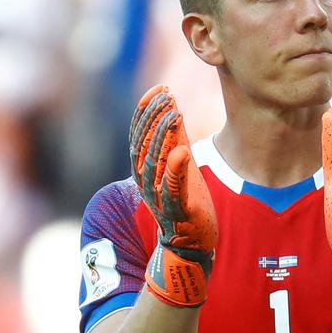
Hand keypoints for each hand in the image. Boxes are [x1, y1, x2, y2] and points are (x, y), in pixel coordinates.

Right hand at [130, 85, 217, 306]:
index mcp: (145, 170)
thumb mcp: (180, 164)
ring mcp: (160, 197)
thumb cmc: (185, 201)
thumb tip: (172, 105)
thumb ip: (175, 138)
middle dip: (153, 118)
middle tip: (166, 95)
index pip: (139, 136)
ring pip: (155, 164)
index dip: (146, 112)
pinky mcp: (178, 211)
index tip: (159, 89)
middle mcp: (146, 183)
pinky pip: (172, 190)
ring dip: (163, 137)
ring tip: (174, 113)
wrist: (191, 243)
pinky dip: (174, 171)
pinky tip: (181, 152)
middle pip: (143, 145)